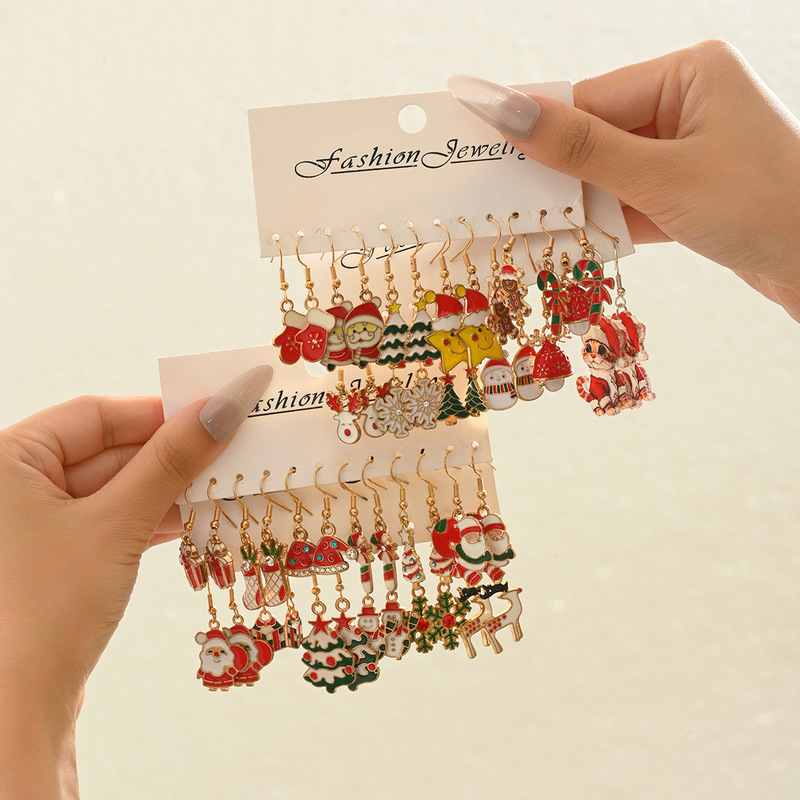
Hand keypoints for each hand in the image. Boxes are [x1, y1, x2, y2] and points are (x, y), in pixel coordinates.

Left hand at [0, 365, 270, 797]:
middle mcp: (15, 485)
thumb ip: (171, 460)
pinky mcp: (58, 557)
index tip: (217, 412)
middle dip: (172, 455)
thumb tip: (224, 405)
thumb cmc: (46, 608)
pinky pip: (113, 519)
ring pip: (116, 487)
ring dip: (169, 489)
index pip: (96, 414)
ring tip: (225, 487)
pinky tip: (195, 520)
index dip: (160, 412)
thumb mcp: (116, 523)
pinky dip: (153, 518)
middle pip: (110, 450)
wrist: (17, 711)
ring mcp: (35, 523)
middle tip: (234, 449)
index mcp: (7, 459)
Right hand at [448, 40, 799, 322]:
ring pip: (609, 174)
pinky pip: (631, 200)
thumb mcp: (660, 177)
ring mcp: (690, 150)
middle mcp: (689, 104)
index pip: (589, 99)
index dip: (532, 127)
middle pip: (595, 137)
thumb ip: (579, 147)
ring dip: (576, 204)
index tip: (477, 146)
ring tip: (525, 226)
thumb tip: (503, 108)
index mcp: (689, 73)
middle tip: (492, 197)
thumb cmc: (761, 206)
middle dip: (553, 173)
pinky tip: (570, 240)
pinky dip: (604, 223)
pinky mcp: (691, 193)